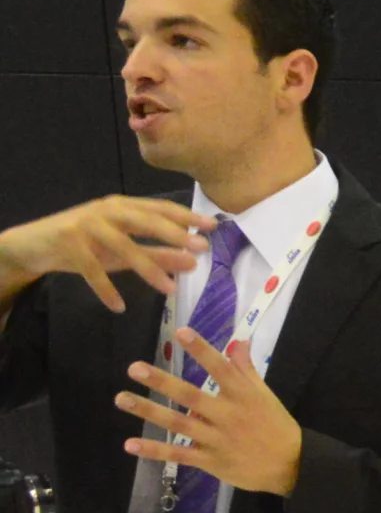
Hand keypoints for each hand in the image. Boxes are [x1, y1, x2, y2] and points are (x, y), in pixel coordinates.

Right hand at [0, 196, 215, 313]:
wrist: (35, 243)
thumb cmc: (86, 244)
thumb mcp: (124, 249)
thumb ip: (157, 253)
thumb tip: (193, 262)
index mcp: (122, 206)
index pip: (159, 208)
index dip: (186, 217)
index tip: (213, 226)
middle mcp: (106, 210)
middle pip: (145, 221)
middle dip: (175, 235)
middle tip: (201, 250)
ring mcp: (86, 225)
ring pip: (123, 246)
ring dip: (148, 268)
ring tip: (169, 290)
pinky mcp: (68, 243)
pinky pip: (92, 269)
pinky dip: (106, 289)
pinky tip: (119, 307)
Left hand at [117, 332, 304, 497]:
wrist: (292, 466)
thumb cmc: (276, 426)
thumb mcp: (265, 395)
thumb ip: (246, 369)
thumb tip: (238, 341)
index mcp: (243, 396)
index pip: (221, 369)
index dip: (202, 350)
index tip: (181, 332)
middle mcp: (228, 415)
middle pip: (191, 397)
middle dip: (162, 382)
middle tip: (134, 368)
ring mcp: (217, 439)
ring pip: (179, 424)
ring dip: (149, 412)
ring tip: (121, 399)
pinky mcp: (210, 461)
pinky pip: (178, 455)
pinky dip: (154, 451)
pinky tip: (130, 444)